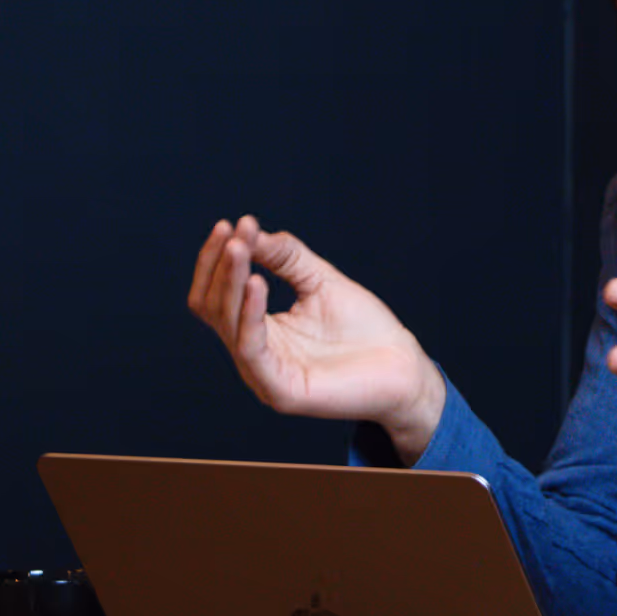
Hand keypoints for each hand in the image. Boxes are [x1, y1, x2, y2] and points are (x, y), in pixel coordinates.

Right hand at [188, 216, 444, 460]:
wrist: (404, 365)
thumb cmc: (365, 327)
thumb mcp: (321, 281)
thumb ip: (287, 257)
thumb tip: (250, 230)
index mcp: (259, 330)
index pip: (216, 294)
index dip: (217, 260)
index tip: (231, 224)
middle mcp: (253, 353)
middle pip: (212, 306)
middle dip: (220, 266)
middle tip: (233, 232)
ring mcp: (264, 375)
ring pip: (227, 324)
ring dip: (230, 281)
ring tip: (240, 248)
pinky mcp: (281, 391)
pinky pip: (252, 349)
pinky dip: (250, 313)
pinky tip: (257, 282)